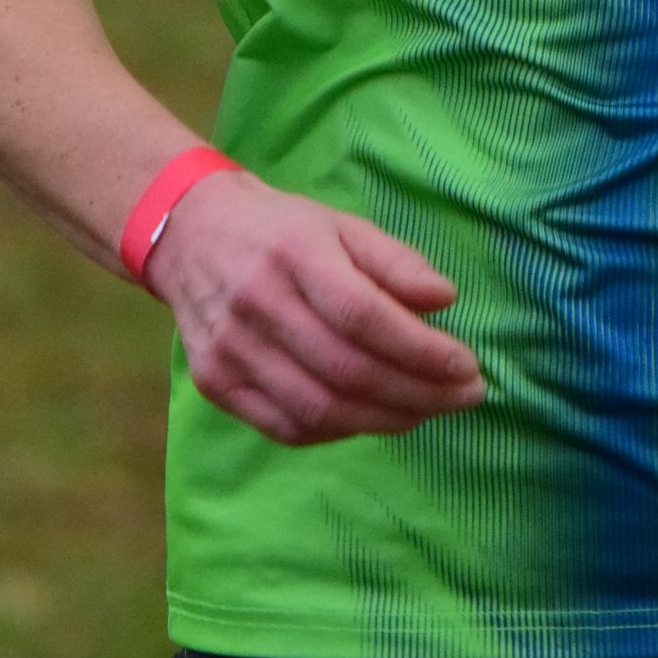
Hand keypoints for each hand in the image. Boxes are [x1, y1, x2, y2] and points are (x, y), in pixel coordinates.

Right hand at [144, 168, 484, 444]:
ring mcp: (230, 350)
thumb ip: (396, 262)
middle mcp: (257, 304)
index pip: (364, 316)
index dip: (422, 349)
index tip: (467, 366)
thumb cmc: (282, 231)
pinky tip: (374, 417)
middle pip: (348, 370)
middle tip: (464, 396)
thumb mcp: (343, 226)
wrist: (190, 235)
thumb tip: (446, 300)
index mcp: (294, 254)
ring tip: (429, 410)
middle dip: (419, 393)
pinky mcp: (214, 383)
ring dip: (387, 420)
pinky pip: (287, 427)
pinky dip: (340, 432)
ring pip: (320, 409)